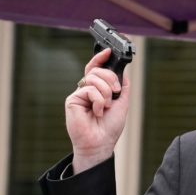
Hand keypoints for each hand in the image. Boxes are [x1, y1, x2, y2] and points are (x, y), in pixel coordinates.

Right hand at [65, 48, 130, 172]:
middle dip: (110, 78)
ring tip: (106, 106)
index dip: (100, 58)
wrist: (101, 143)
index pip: (96, 69)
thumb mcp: (122, 103)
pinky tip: (97, 111)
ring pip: (93, 78)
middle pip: (97, 71)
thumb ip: (123, 86)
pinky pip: (88, 89)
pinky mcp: (72, 100)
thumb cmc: (109, 127)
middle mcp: (87, 90)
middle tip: (115, 92)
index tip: (109, 51)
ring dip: (105, 92)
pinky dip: (98, 100)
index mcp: (97, 90)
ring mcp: (79, 94)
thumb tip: (123, 71)